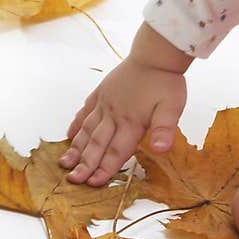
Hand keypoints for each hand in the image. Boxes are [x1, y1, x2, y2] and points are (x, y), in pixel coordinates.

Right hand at [58, 55, 187, 186]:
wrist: (155, 54)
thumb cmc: (165, 82)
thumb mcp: (172, 107)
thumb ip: (164, 130)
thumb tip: (160, 149)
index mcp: (131, 122)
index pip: (116, 151)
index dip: (105, 169)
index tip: (93, 183)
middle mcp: (114, 115)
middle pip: (97, 144)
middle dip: (85, 164)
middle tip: (73, 180)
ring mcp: (105, 103)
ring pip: (87, 129)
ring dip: (76, 147)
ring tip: (65, 162)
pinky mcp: (101, 93)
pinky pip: (85, 111)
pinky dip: (76, 124)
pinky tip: (69, 134)